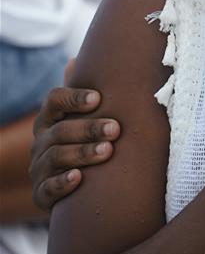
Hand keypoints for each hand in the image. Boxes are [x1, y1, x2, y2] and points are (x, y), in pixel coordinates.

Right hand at [30, 65, 119, 211]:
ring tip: (108, 151)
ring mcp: (39, 168)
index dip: (73, 98)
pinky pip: (47, 189)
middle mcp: (41, 142)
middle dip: (88, 128)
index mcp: (51, 118)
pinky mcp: (42, 194)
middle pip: (60, 131)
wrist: (83, 184)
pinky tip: (79, 178)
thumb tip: (80, 58)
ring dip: (82, 153)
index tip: (98, 98)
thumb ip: (89, 90)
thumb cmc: (90, 139)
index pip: (54, 101)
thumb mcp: (90, 115)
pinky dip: (62, 183)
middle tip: (116, 128)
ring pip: (56, 157)